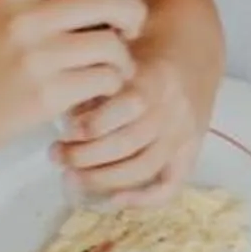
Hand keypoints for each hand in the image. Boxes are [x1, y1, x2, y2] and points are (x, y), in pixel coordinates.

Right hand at [0, 0, 144, 151]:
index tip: (121, 4)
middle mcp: (25, 19)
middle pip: (112, 3)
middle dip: (134, 17)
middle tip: (130, 33)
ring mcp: (36, 58)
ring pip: (113, 45)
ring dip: (123, 58)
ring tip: (114, 67)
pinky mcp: (47, 95)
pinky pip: (106, 79)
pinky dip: (113, 83)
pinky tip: (101, 88)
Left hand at [54, 48, 213, 201]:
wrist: (193, 51)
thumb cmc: (145, 52)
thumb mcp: (120, 54)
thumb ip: (97, 82)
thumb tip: (65, 116)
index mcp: (157, 79)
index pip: (128, 107)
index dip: (93, 124)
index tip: (65, 128)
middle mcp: (174, 109)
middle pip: (128, 143)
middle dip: (84, 155)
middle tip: (57, 155)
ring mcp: (184, 134)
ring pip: (143, 167)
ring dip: (102, 178)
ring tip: (71, 176)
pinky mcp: (190, 152)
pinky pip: (171, 185)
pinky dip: (143, 199)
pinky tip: (113, 200)